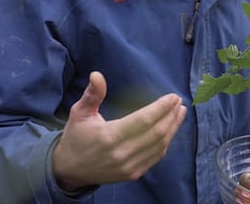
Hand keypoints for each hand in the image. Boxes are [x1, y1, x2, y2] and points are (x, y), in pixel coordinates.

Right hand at [52, 71, 186, 190]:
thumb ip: (92, 94)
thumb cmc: (76, 137)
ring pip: (159, 146)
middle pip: (156, 133)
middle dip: (171, 115)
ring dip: (173, 128)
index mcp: (109, 136)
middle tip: (179, 102)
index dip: (161, 108)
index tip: (173, 96)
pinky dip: (166, 142)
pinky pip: (155, 157)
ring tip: (180, 112)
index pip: (143, 120)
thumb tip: (97, 74)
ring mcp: (129, 166)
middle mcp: (121, 153)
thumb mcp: (79, 112)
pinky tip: (170, 129)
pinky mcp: (133, 174)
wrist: (70, 170)